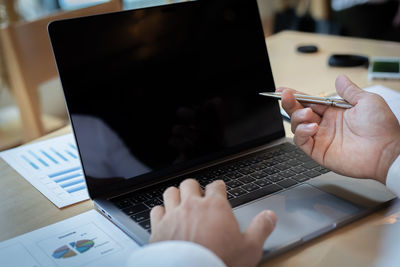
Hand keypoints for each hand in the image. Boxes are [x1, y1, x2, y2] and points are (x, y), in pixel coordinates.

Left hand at [150, 179, 275, 266]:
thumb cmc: (218, 261)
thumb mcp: (249, 248)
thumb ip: (260, 229)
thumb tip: (270, 216)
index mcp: (215, 206)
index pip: (216, 186)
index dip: (218, 187)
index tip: (219, 190)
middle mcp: (192, 205)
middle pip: (190, 184)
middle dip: (194, 188)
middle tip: (197, 195)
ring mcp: (173, 214)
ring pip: (171, 192)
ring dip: (176, 195)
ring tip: (180, 201)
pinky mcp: (158, 227)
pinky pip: (156, 210)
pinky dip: (160, 211)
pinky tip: (164, 217)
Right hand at [278, 75, 399, 183]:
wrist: (387, 151)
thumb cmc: (382, 128)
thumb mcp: (367, 101)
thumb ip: (349, 90)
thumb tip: (340, 79)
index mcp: (334, 113)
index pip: (309, 102)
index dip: (296, 96)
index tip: (284, 90)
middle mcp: (325, 125)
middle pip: (299, 113)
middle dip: (290, 103)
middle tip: (285, 96)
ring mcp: (321, 139)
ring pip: (297, 126)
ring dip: (297, 117)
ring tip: (308, 114)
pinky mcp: (319, 152)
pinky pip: (301, 141)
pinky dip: (301, 132)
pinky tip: (311, 126)